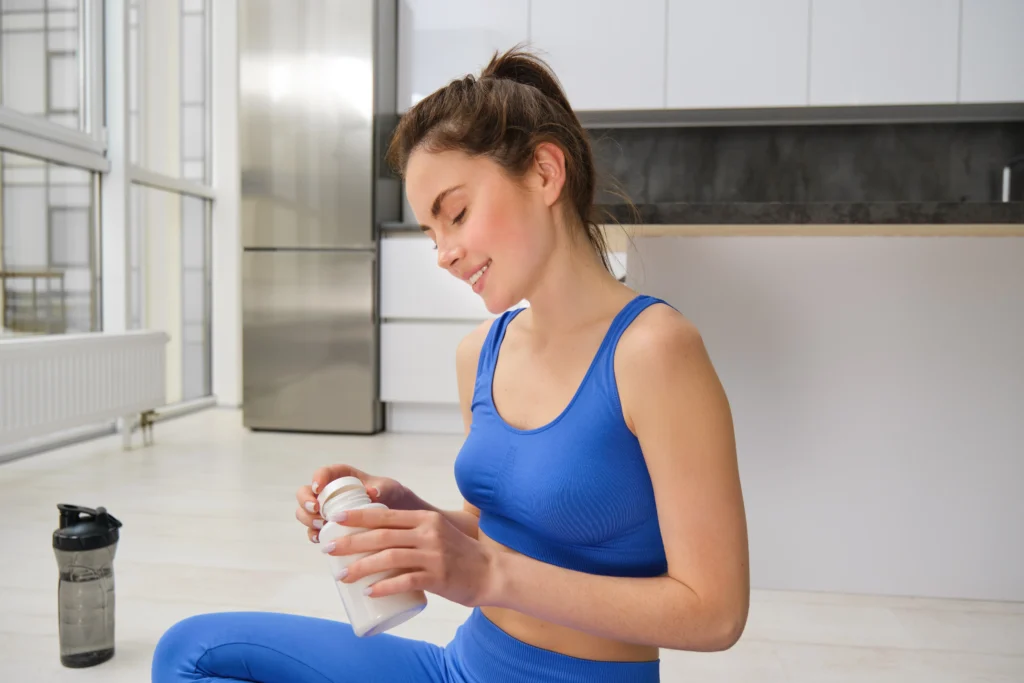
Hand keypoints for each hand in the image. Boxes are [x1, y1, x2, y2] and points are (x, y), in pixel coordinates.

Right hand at [295, 465, 417, 543]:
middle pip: (306, 492)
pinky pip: (313, 531)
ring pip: (305, 512)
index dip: (317, 478)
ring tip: (321, 526)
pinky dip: (313, 535)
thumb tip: (373, 492)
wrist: (397, 520)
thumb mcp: (391, 489)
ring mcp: (326, 511)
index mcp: (342, 476)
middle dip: (306, 501)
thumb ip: (384, 488)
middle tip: (317, 510)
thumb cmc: (392, 498)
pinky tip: (320, 539)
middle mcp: (330, 492)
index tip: (319, 488)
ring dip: (308, 519)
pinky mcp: (327, 528)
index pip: (324, 473)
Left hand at [321, 507, 496, 607]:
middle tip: (328, 549)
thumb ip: (412, 534)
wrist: (491, 572)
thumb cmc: (459, 555)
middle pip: (381, 534)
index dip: (357, 516)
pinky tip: (369, 592)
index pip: (385, 514)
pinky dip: (384, 586)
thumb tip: (374, 544)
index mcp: (425, 519)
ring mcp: (433, 555)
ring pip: (389, 557)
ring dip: (361, 567)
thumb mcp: (436, 534)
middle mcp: (428, 532)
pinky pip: (405, 580)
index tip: (335, 520)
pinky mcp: (438, 577)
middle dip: (350, 542)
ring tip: (342, 575)